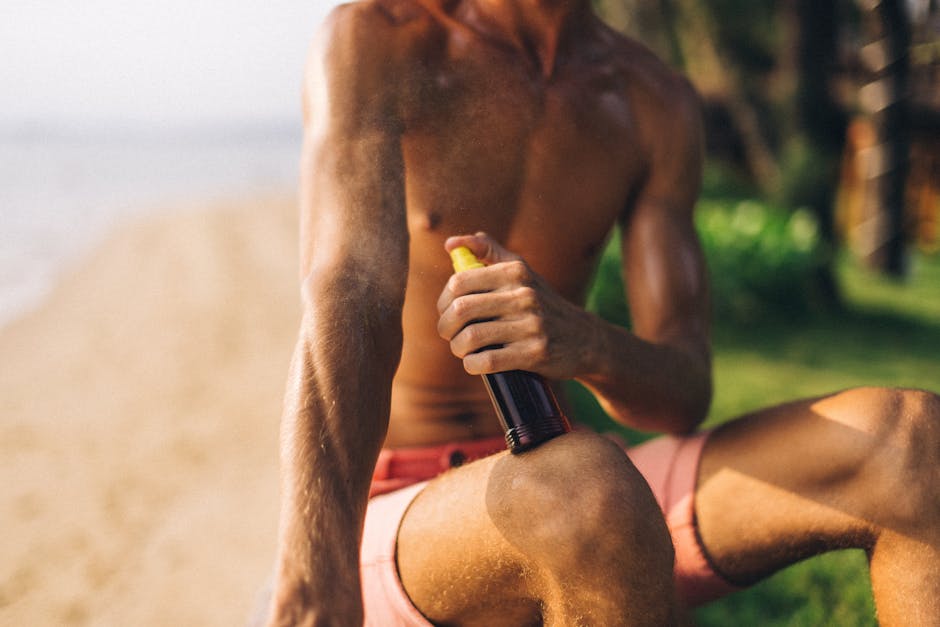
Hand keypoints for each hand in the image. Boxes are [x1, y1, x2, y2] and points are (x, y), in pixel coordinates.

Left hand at [437, 232, 596, 379]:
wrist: (585, 339)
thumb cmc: (541, 304)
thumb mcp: (521, 272)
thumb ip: (488, 252)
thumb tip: (451, 244)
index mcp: (515, 272)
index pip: (459, 282)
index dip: (443, 300)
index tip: (446, 311)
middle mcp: (524, 295)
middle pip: (461, 310)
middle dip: (445, 326)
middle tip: (450, 334)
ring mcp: (531, 325)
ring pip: (471, 337)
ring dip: (458, 347)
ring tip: (462, 349)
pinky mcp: (536, 353)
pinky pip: (488, 361)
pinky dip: (473, 364)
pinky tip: (475, 362)